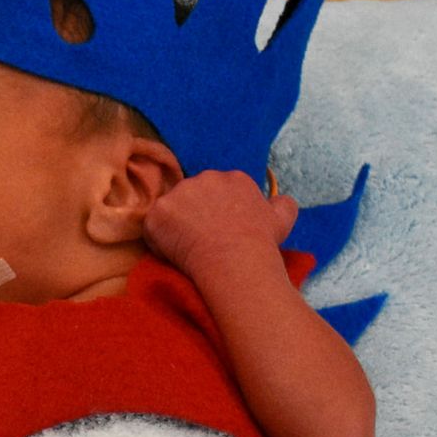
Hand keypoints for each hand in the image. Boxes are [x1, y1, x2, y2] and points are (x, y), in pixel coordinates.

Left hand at [144, 170, 298, 275]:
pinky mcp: (159, 211)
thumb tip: (278, 200)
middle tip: (202, 239)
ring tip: (187, 247)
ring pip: (171, 208)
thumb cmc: (260, 242)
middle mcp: (205, 178)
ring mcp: (179, 193)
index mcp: (233, 178)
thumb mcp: (282, 219)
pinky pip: (153, 225)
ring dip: (175, 225)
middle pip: (193, 194)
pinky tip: (174, 252)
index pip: (218, 190)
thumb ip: (281, 204)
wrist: (235, 258)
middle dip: (194, 213)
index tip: (219, 228)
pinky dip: (159, 239)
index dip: (216, 211)